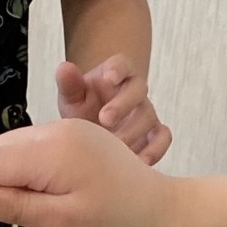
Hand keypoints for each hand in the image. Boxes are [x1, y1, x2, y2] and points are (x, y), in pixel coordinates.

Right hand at [0, 119, 181, 226]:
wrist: (171, 215)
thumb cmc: (122, 225)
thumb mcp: (64, 223)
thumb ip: (17, 206)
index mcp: (53, 152)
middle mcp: (59, 133)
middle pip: (2, 153)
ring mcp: (71, 133)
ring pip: (19, 151)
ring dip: (11, 175)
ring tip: (41, 209)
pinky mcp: (80, 139)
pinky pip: (38, 151)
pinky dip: (29, 170)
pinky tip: (47, 195)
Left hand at [55, 55, 172, 163]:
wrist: (92, 133)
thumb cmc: (83, 109)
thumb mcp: (72, 97)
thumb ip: (69, 84)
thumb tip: (64, 68)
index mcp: (115, 74)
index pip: (121, 64)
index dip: (118, 69)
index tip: (108, 77)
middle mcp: (134, 91)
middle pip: (138, 90)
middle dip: (122, 105)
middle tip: (104, 120)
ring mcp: (146, 112)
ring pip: (148, 116)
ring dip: (133, 132)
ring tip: (115, 146)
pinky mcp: (154, 133)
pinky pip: (162, 138)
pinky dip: (156, 149)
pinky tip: (139, 162)